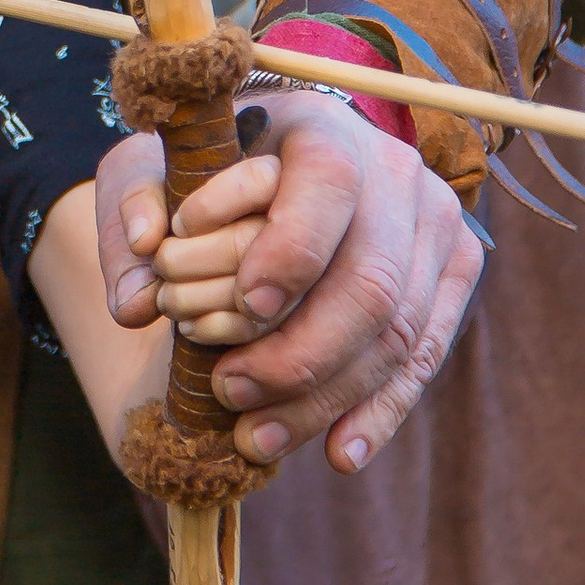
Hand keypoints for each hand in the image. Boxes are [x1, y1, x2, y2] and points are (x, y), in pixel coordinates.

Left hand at [96, 94, 484, 473]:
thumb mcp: (152, 167)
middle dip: (299, 355)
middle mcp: (397, 173)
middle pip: (371, 282)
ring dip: (324, 398)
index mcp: (325, 130)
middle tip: (229, 390)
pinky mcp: (453, 274)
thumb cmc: (208, 163)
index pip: (328, 185)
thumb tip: (132, 302)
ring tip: (255, 437)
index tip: (243, 306)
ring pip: (398, 332)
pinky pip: (424, 356)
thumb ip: (131, 217)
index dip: (291, 252)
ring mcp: (437, 226)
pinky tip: (337, 454)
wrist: (281, 154)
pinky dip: (379, 412)